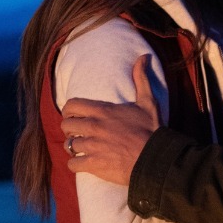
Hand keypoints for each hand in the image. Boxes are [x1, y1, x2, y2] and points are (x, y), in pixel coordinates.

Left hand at [61, 54, 159, 183]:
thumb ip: (141, 79)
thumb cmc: (152, 130)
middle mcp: (94, 127)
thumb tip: (143, 57)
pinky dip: (76, 165)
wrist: (156, 158)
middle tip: (77, 133)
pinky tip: (82, 164)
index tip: (74, 116)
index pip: (71, 105)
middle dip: (70, 129)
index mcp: (103, 111)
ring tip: (81, 150)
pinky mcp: (95, 164)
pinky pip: (73, 164)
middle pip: (66, 125)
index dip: (70, 111)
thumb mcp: (148, 102)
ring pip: (69, 145)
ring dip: (73, 148)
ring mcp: (93, 147)